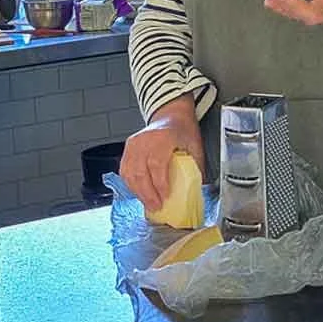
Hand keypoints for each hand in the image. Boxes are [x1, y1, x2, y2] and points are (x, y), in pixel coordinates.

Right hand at [118, 96, 203, 211]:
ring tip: (148, 203)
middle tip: (156, 207)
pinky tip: (139, 193)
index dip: (159, 184)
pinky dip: (130, 184)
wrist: (170, 114)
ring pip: (129, 173)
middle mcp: (144, 140)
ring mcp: (133, 144)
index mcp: (162, 138)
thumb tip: (197, 189)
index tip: (165, 198)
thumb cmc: (182, 129)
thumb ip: (196, 166)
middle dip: (148, 194)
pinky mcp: (128, 148)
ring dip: (138, 192)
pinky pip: (124, 170)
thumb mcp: (195, 145)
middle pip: (140, 172)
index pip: (157, 164)